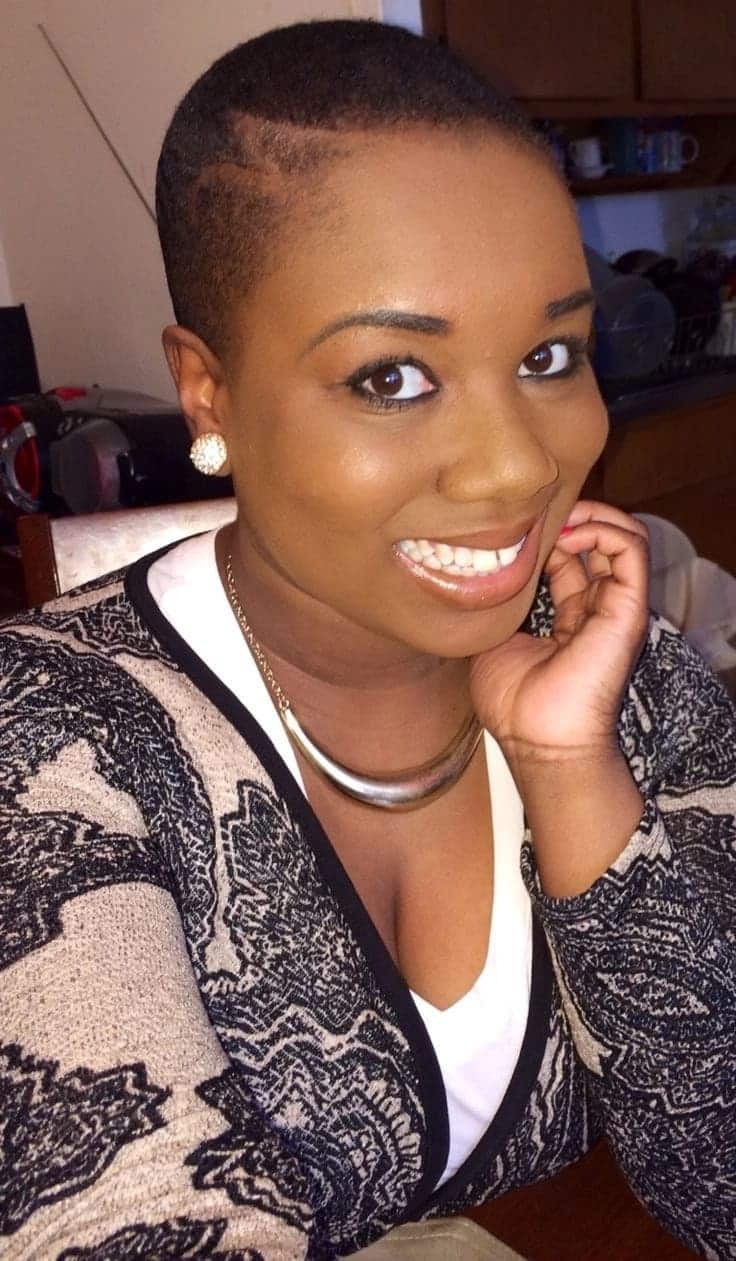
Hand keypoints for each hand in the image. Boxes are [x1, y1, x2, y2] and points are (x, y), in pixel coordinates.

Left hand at [470, 501, 649, 758]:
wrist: (538, 740)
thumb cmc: (514, 705)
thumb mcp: (492, 641)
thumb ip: (495, 607)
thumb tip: (475, 572)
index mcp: (567, 619)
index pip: (567, 559)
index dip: (544, 534)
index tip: (512, 526)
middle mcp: (594, 609)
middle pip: (595, 542)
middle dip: (568, 515)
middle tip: (536, 511)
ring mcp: (614, 608)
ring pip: (622, 536)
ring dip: (590, 514)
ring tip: (557, 517)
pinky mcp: (628, 608)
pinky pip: (631, 549)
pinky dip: (603, 528)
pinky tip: (569, 534)